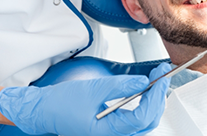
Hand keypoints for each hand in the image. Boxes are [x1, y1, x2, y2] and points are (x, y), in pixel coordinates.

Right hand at [0, 62, 171, 135]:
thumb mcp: (94, 89)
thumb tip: (143, 82)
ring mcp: (113, 134)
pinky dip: (143, 106)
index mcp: (108, 132)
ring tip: (156, 82)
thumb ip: (120, 86)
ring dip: (152, 102)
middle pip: (147, 122)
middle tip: (162, 77)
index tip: (161, 79)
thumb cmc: (62, 103)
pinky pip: (134, 121)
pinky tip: (144, 92)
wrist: (45, 110)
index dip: (155, 97)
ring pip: (143, 123)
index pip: (142, 117)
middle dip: (158, 99)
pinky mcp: (112, 129)